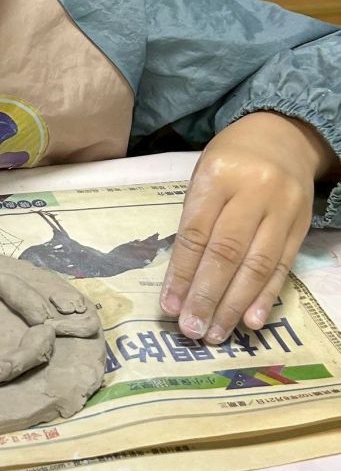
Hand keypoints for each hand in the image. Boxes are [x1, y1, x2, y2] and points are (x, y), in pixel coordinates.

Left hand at [160, 112, 330, 343]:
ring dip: (235, 305)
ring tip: (216, 333)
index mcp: (218, 175)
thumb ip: (195, 220)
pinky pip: (283, 266)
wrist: (283, 137)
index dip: (182, 274)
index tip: (169, 306)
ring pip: (257, 265)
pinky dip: (266, 296)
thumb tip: (180, 280)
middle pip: (227, 253)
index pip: (196, 233)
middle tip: (192, 329)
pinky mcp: (301, 226)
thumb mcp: (204, 175)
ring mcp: (282, 210)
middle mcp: (254, 191)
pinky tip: (252, 320)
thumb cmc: (231, 161)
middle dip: (206, 296)